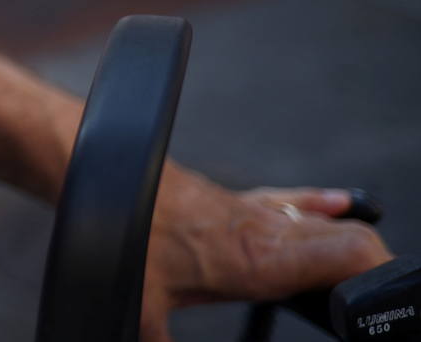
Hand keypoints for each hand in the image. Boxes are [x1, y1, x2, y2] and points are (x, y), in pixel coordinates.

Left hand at [141, 169, 392, 340]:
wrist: (106, 175)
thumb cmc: (125, 233)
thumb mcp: (140, 309)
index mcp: (258, 259)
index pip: (346, 254)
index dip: (375, 280)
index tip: (379, 310)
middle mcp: (267, 230)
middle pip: (349, 241)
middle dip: (374, 272)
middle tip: (379, 308)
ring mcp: (256, 213)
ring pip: (324, 223)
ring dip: (349, 247)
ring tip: (364, 280)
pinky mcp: (239, 203)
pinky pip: (291, 202)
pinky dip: (319, 207)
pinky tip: (338, 205)